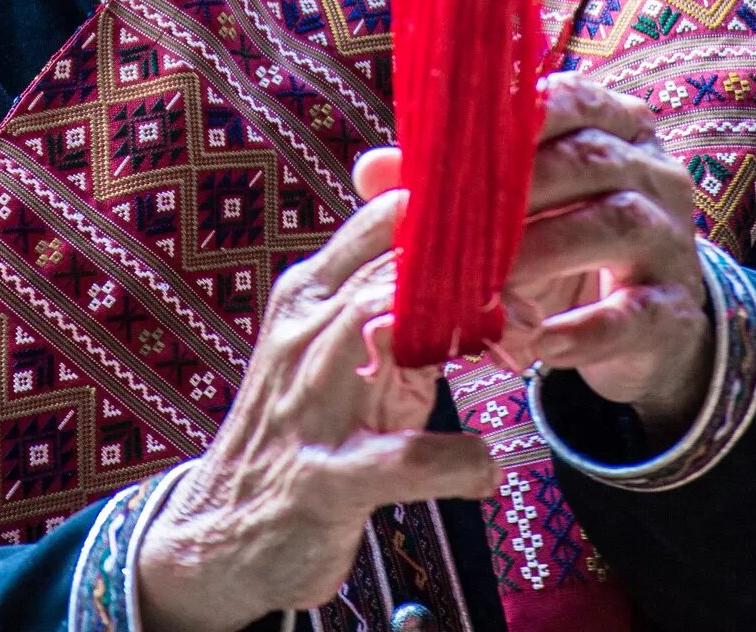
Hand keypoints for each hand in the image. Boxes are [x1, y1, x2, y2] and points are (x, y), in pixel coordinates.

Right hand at [135, 190, 496, 631]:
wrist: (223, 535)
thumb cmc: (301, 434)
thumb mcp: (337, 357)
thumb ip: (390, 307)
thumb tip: (471, 264)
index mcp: (309, 297)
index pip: (380, 225)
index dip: (450, 220)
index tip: (512, 230)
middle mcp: (304, 337)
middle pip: (388, 268)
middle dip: (468, 273)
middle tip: (533, 295)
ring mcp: (311, 406)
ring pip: (377, 329)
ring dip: (461, 333)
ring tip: (517, 350)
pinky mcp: (325, 479)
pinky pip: (399, 460)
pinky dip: (453, 460)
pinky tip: (486, 466)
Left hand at [354, 73, 708, 437]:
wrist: (641, 328)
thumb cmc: (562, 243)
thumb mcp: (511, 210)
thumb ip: (447, 183)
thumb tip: (372, 170)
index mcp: (614, 127)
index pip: (570, 98)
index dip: (512, 117)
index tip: (453, 145)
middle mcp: (653, 172)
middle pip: (589, 159)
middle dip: (514, 190)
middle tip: (452, 225)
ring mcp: (672, 239)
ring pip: (614, 225)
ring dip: (542, 252)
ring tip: (484, 286)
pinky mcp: (676, 310)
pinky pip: (636, 314)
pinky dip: (584, 330)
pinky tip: (537, 345)